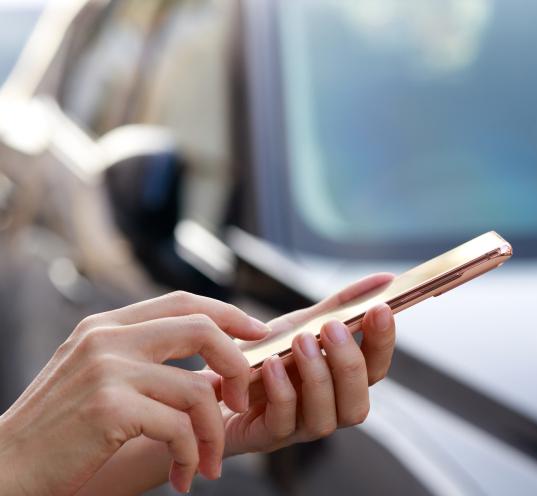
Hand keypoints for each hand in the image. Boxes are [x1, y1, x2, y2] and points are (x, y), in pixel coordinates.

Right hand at [0, 292, 269, 494]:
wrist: (7, 468)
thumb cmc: (60, 432)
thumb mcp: (98, 379)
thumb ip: (144, 361)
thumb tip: (215, 368)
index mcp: (106, 326)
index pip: (183, 302)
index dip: (230, 314)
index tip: (261, 334)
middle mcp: (107, 338)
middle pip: (202, 329)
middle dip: (238, 367)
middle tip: (244, 404)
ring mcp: (107, 370)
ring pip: (198, 390)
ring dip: (213, 435)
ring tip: (207, 464)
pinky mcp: (109, 407)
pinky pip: (180, 427)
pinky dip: (192, 456)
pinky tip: (184, 476)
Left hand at [200, 273, 397, 455]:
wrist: (211, 382)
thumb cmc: (263, 357)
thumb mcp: (302, 324)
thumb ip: (342, 305)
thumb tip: (385, 279)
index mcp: (342, 383)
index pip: (376, 369)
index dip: (383, 342)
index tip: (380, 308)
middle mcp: (328, 409)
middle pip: (358, 402)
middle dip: (349, 363)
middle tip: (332, 328)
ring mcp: (300, 427)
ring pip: (326, 418)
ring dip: (317, 377)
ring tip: (301, 342)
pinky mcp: (267, 436)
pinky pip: (283, 421)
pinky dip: (282, 392)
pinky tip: (272, 364)